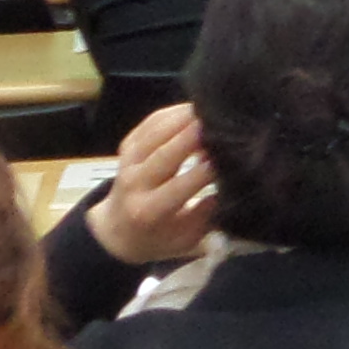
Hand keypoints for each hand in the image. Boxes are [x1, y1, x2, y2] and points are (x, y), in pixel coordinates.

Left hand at [85, 102, 217, 268]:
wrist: (116, 230)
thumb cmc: (158, 238)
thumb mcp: (186, 238)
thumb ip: (208, 214)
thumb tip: (232, 184)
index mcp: (149, 211)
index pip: (178, 187)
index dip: (204, 172)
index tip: (228, 158)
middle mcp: (135, 183)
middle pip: (165, 153)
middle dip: (194, 136)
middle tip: (222, 123)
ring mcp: (128, 161)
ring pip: (157, 131)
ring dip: (186, 118)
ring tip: (213, 111)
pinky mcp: (128, 144)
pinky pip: (151, 122)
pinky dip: (175, 112)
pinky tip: (196, 110)